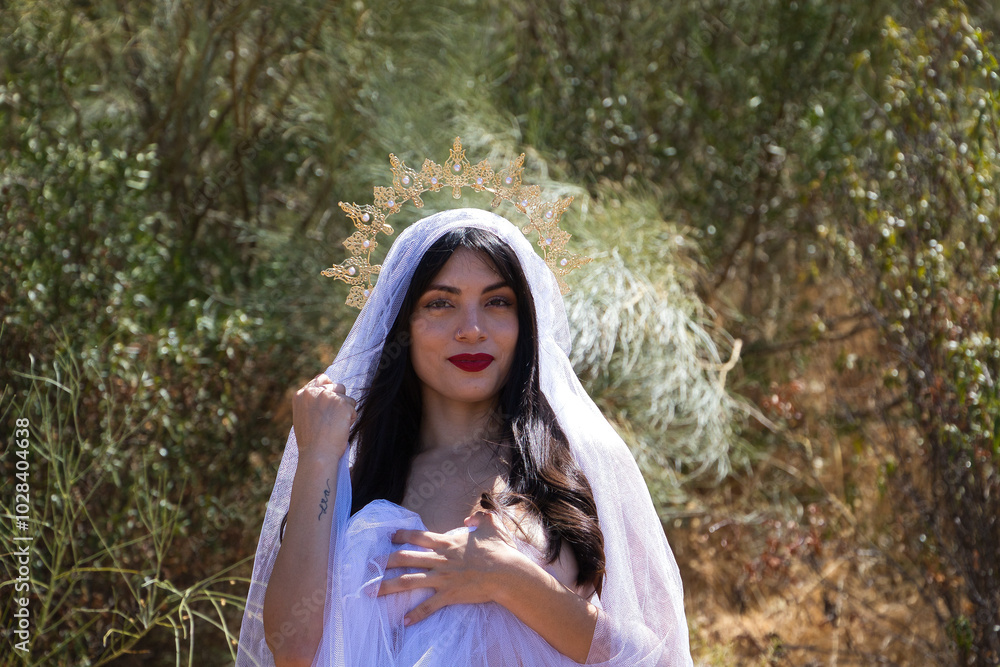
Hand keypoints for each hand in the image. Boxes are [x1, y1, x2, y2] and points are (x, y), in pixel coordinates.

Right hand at [292, 373, 355, 460]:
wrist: (317, 454)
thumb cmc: (311, 442)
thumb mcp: (303, 417)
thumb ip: (312, 402)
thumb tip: (327, 392)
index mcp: (301, 395)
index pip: (320, 379)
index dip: (329, 387)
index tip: (332, 398)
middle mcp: (314, 392)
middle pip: (337, 386)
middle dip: (339, 400)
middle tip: (333, 419)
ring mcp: (328, 396)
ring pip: (347, 397)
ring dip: (346, 410)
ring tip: (336, 425)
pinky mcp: (342, 403)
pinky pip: (353, 407)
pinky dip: (350, 418)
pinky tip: (341, 428)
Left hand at [377, 511, 523, 625]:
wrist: (506, 572)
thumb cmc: (500, 550)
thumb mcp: (492, 526)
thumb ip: (481, 518)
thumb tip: (472, 517)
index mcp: (447, 543)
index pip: (418, 536)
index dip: (401, 535)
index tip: (389, 537)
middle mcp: (439, 559)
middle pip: (405, 558)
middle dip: (383, 561)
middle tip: (368, 565)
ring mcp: (442, 578)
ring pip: (408, 582)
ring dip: (387, 587)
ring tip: (370, 592)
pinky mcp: (449, 595)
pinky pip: (428, 606)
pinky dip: (416, 615)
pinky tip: (404, 622)